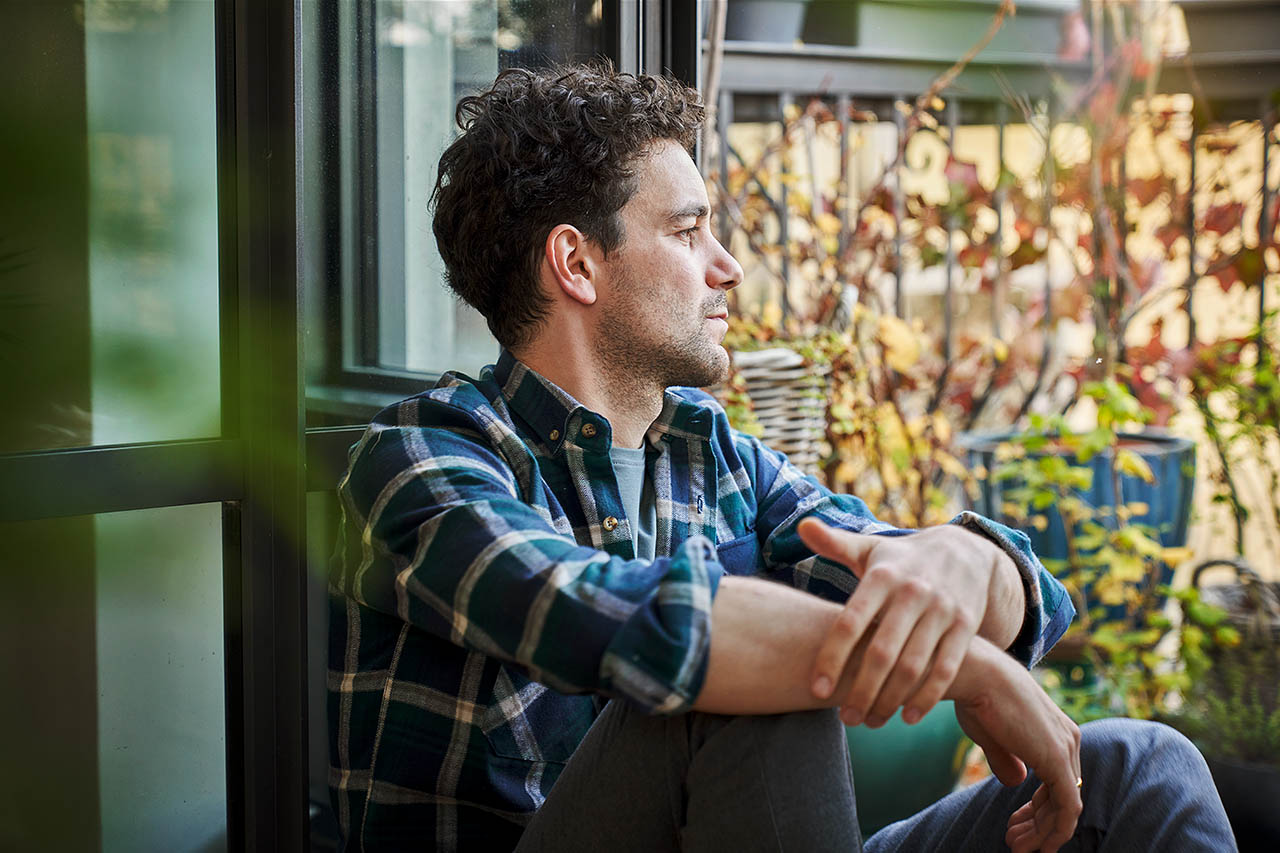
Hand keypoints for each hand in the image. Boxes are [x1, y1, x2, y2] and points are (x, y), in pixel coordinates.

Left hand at [798, 518, 994, 725]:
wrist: (964, 552)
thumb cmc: (899, 559)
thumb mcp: (869, 548)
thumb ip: (834, 543)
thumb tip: (803, 525)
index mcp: (882, 577)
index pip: (850, 622)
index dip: (831, 658)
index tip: (816, 689)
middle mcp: (912, 593)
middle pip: (881, 652)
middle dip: (861, 690)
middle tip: (844, 718)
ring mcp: (942, 610)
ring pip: (913, 665)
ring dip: (890, 699)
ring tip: (870, 721)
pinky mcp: (966, 627)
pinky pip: (946, 668)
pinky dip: (928, 696)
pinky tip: (907, 717)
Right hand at [953, 642, 1082, 852]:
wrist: (976, 674)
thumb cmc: (976, 696)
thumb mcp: (992, 735)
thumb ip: (1007, 759)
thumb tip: (1016, 781)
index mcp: (1054, 730)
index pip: (1056, 779)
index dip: (1037, 807)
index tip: (1013, 823)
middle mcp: (1067, 738)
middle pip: (1062, 794)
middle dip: (1038, 823)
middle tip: (1015, 842)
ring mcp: (1065, 749)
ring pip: (1065, 806)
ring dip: (1043, 832)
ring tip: (1019, 848)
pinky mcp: (1057, 761)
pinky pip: (1067, 808)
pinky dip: (1054, 832)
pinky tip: (1039, 847)